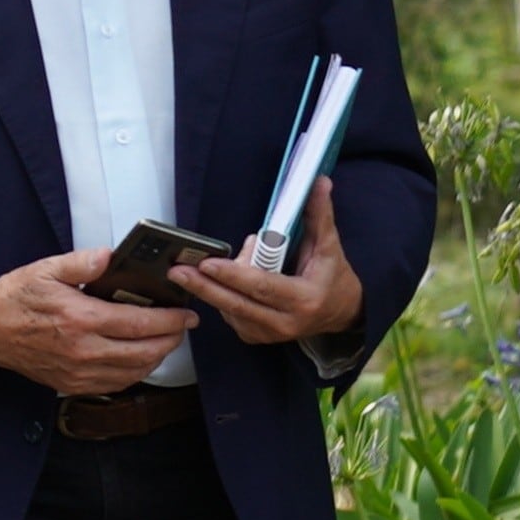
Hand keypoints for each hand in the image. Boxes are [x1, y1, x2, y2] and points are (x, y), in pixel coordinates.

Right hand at [0, 249, 198, 396]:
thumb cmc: (13, 299)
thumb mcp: (45, 270)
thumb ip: (82, 263)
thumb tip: (109, 257)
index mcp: (80, 319)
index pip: (140, 324)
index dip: (171, 320)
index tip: (187, 314)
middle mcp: (83, 350)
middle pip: (145, 352)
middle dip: (172, 339)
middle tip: (182, 327)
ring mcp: (77, 372)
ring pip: (134, 372)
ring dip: (157, 358)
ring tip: (164, 341)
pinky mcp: (70, 384)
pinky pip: (115, 384)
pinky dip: (135, 373)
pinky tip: (139, 359)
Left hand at [176, 178, 365, 348]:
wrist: (341, 313)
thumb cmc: (332, 277)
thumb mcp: (328, 247)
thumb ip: (318, 216)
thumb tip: (318, 182)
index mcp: (304, 299)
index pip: (263, 286)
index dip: (234, 275)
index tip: (207, 263)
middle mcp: (285, 323)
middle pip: (237, 303)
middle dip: (204, 286)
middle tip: (177, 270)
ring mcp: (269, 334)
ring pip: (229, 309)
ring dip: (209, 288)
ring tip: (190, 269)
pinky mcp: (257, 337)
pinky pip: (230, 315)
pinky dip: (220, 297)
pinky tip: (212, 282)